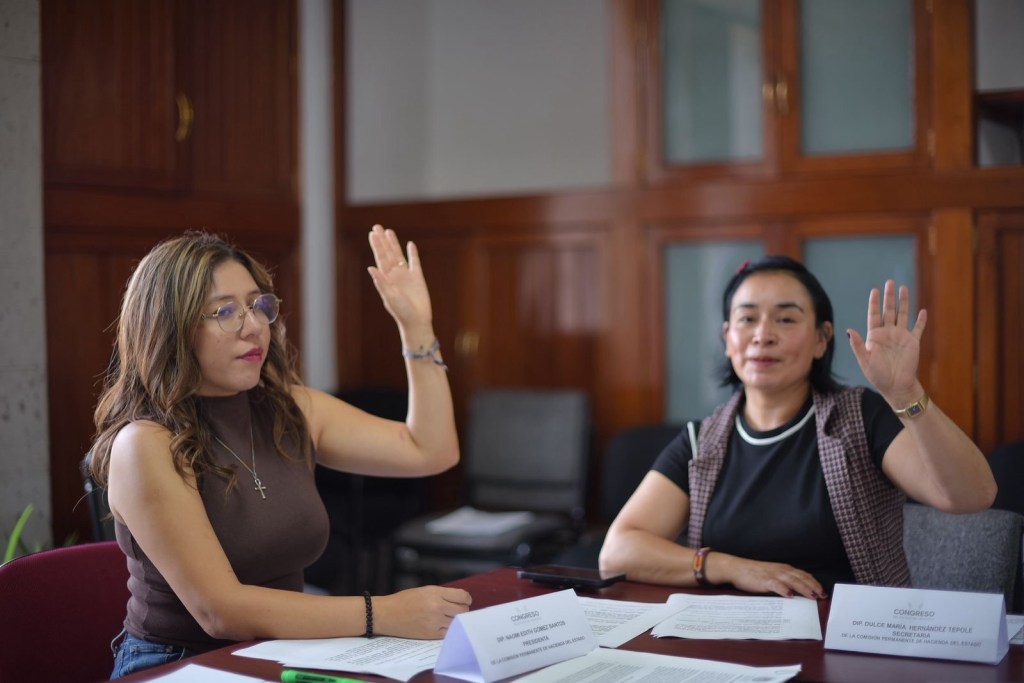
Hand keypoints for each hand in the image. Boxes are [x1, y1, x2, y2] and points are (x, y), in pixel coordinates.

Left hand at [367, 224, 433, 332]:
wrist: (417, 321)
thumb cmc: (401, 311)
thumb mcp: (389, 296)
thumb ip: (381, 282)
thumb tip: (371, 267)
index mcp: (386, 278)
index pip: (380, 258)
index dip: (377, 246)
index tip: (372, 234)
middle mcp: (394, 275)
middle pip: (387, 254)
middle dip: (382, 241)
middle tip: (377, 227)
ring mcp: (406, 275)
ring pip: (399, 255)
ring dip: (394, 244)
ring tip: (389, 231)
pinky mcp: (418, 278)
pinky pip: (415, 263)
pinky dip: (413, 254)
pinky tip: (410, 245)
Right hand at [375, 585, 471, 638]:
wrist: (386, 614)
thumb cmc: (404, 601)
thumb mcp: (424, 590)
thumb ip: (443, 595)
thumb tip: (461, 601)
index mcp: (435, 593)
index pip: (463, 596)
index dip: (465, 599)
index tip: (463, 601)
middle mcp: (437, 607)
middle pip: (463, 611)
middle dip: (462, 610)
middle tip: (455, 611)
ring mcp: (434, 622)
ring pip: (457, 623)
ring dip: (455, 621)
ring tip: (447, 618)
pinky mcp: (430, 634)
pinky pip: (448, 633)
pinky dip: (448, 630)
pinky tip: (442, 626)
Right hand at [718, 555, 825, 598]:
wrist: (736, 568)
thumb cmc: (754, 574)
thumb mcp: (772, 575)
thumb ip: (784, 582)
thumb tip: (797, 594)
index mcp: (784, 569)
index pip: (803, 575)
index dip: (814, 583)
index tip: (823, 592)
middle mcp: (781, 570)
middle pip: (801, 578)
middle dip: (814, 586)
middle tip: (823, 595)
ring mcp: (773, 574)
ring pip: (792, 580)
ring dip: (803, 588)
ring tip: (812, 596)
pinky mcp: (764, 580)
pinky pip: (776, 584)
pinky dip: (784, 589)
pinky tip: (790, 595)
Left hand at [847, 279, 926, 405]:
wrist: (895, 386)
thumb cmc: (877, 375)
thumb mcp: (865, 360)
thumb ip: (858, 345)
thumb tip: (850, 330)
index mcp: (874, 336)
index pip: (874, 315)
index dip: (874, 303)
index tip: (874, 290)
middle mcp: (888, 333)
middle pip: (888, 311)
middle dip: (889, 297)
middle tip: (889, 282)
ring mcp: (901, 336)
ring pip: (902, 315)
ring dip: (903, 302)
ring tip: (904, 288)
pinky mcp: (913, 342)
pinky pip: (918, 329)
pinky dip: (921, 321)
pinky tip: (923, 311)